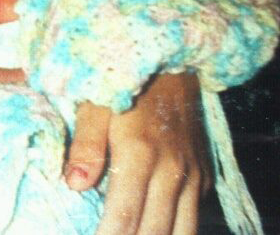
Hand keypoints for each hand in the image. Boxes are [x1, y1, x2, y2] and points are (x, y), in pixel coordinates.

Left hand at [64, 73, 209, 234]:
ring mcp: (193, 175)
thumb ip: (86, 144)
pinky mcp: (204, 175)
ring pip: (183, 232)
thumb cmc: (128, 81)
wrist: (177, 61)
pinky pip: (193, 216)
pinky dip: (175, 230)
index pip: (124, 217)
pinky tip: (152, 227)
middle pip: (155, 233)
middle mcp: (173, 171)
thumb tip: (74, 184)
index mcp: (140, 154)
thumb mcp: (97, 103)